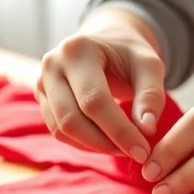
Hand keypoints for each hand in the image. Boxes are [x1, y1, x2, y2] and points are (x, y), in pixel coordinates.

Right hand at [36, 8, 166, 161]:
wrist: (108, 41)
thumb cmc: (130, 53)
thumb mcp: (149, 65)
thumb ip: (151, 95)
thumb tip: (146, 129)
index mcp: (77, 50)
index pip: (94, 101)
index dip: (119, 131)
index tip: (143, 151)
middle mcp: (52, 65)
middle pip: (72, 119)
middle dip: (105, 143)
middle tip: (135, 153)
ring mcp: (42, 83)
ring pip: (62, 130)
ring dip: (95, 146)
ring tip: (123, 147)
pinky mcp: (43, 99)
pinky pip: (58, 131)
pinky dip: (84, 143)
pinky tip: (107, 142)